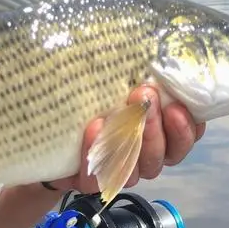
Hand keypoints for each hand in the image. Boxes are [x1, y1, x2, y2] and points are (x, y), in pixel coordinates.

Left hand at [45, 85, 205, 193]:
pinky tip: (94, 127)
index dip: (186, 127)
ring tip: (120, 111)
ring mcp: (118, 172)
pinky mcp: (91, 181)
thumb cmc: (89, 93)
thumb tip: (153, 45)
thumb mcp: (115, 75)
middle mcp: (143, 157)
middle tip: (144, 96)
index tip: (177, 106)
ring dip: (132, 139)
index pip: (184, 138)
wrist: (42, 123)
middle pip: (163, 155)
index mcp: (159, 133)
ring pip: (137, 170)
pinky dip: (99, 149)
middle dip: (155, 126)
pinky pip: (100, 177)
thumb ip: (139, 71)